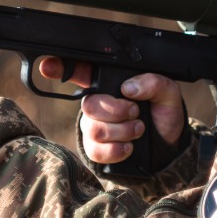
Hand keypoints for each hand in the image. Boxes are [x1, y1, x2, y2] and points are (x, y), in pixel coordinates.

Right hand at [36, 57, 185, 164]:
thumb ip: (154, 83)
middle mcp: (97, 104)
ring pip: (94, 129)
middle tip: (135, 112)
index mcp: (110, 84)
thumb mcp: (168, 93)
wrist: (169, 147)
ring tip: (138, 129)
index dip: (59, 67)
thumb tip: (129, 88)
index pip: (80, 72)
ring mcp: (93, 128)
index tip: (47, 66)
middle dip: (117, 110)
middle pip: (89, 105)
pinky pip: (96, 151)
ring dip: (122, 131)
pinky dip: (117, 150)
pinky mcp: (96, 150)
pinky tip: (129, 147)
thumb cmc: (163, 115)